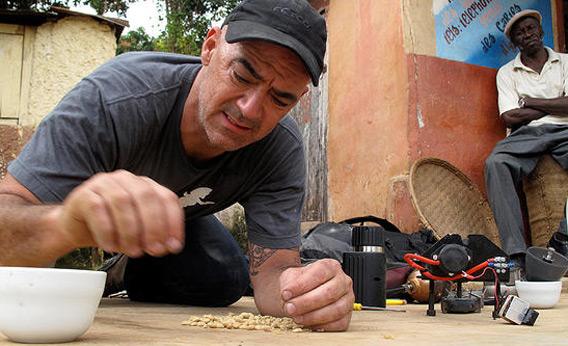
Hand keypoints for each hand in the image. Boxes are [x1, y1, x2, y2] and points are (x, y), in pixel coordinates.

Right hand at [55, 170, 183, 256]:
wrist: (75, 229)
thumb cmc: (111, 227)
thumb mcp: (138, 232)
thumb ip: (154, 236)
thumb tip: (167, 246)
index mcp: (145, 185)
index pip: (166, 198)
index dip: (173, 223)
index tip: (173, 245)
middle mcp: (126, 180)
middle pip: (146, 197)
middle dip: (153, 227)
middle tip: (153, 249)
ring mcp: (104, 183)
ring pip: (123, 202)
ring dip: (131, 231)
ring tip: (133, 251)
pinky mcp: (84, 194)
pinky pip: (97, 209)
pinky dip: (106, 231)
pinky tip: (110, 246)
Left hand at [279, 258, 353, 330]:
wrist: (303, 294)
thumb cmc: (300, 284)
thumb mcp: (291, 277)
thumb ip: (289, 283)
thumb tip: (287, 294)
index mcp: (331, 266)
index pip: (319, 274)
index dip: (301, 285)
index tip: (286, 293)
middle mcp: (343, 281)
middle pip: (328, 293)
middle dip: (306, 302)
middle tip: (290, 308)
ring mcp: (347, 299)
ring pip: (335, 310)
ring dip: (313, 316)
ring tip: (297, 317)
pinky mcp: (347, 316)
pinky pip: (338, 324)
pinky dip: (322, 326)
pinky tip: (308, 324)